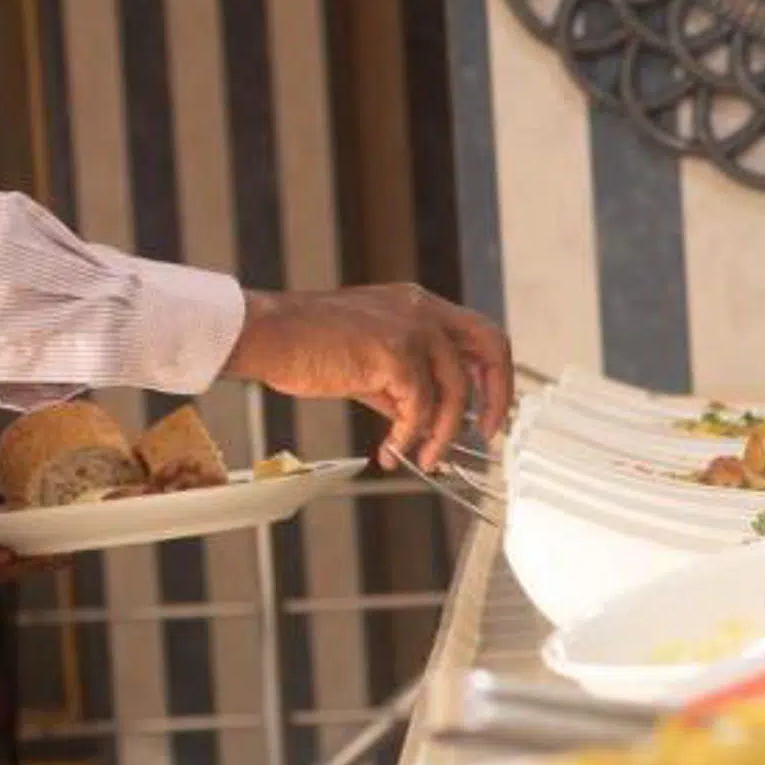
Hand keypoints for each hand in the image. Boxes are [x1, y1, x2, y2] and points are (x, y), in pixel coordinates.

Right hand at [222, 283, 512, 469]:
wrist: (267, 335)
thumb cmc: (306, 346)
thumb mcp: (369, 362)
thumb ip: (404, 384)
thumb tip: (429, 422)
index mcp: (419, 305)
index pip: (480, 335)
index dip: (494, 375)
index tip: (489, 412)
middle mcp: (422, 309)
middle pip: (491, 347)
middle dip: (498, 396)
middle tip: (486, 435)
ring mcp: (411, 327)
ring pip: (454, 391)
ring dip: (442, 434)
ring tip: (425, 459)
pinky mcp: (394, 351)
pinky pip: (420, 407)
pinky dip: (410, 437)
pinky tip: (391, 451)